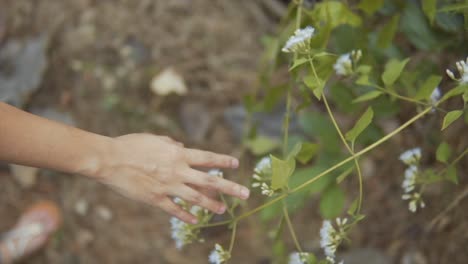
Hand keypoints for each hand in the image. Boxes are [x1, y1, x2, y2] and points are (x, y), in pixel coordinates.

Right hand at [94, 133, 248, 223]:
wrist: (110, 159)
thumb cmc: (131, 145)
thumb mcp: (154, 138)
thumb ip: (171, 143)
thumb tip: (182, 146)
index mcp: (178, 154)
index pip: (207, 158)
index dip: (222, 161)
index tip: (236, 163)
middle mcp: (177, 171)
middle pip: (209, 181)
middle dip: (229, 187)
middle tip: (245, 194)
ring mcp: (168, 186)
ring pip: (196, 198)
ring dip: (211, 204)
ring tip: (223, 210)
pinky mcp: (155, 199)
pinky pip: (174, 209)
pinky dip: (185, 215)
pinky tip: (195, 220)